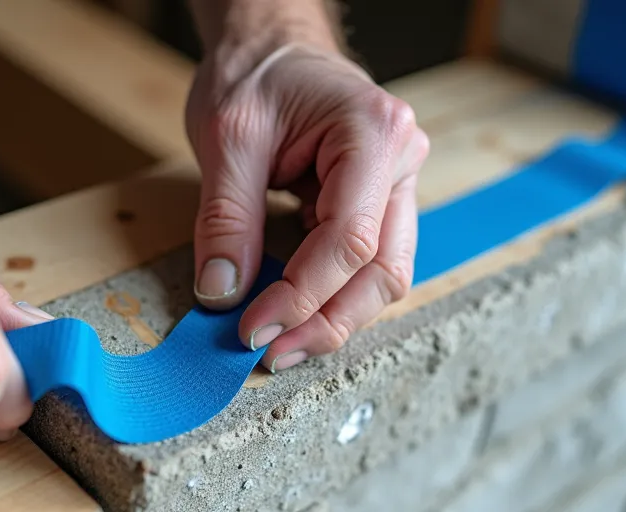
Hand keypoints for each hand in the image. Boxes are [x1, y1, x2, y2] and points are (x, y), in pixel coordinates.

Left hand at [185, 41, 428, 372]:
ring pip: (382, 278)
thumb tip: (223, 293)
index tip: (251, 329)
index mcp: (374, 135)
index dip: (301, 295)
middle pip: (382, 272)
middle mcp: (402, 162)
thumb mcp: (227, 137)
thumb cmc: (255, 74)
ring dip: (332, 319)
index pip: (349, 241)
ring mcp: (397, 186)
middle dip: (326, 322)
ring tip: (279, 345)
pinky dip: (328, 297)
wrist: (271, 44)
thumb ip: (227, 218)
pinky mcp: (377, 205)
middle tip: (270, 353)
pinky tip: (290, 316)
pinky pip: (364, 266)